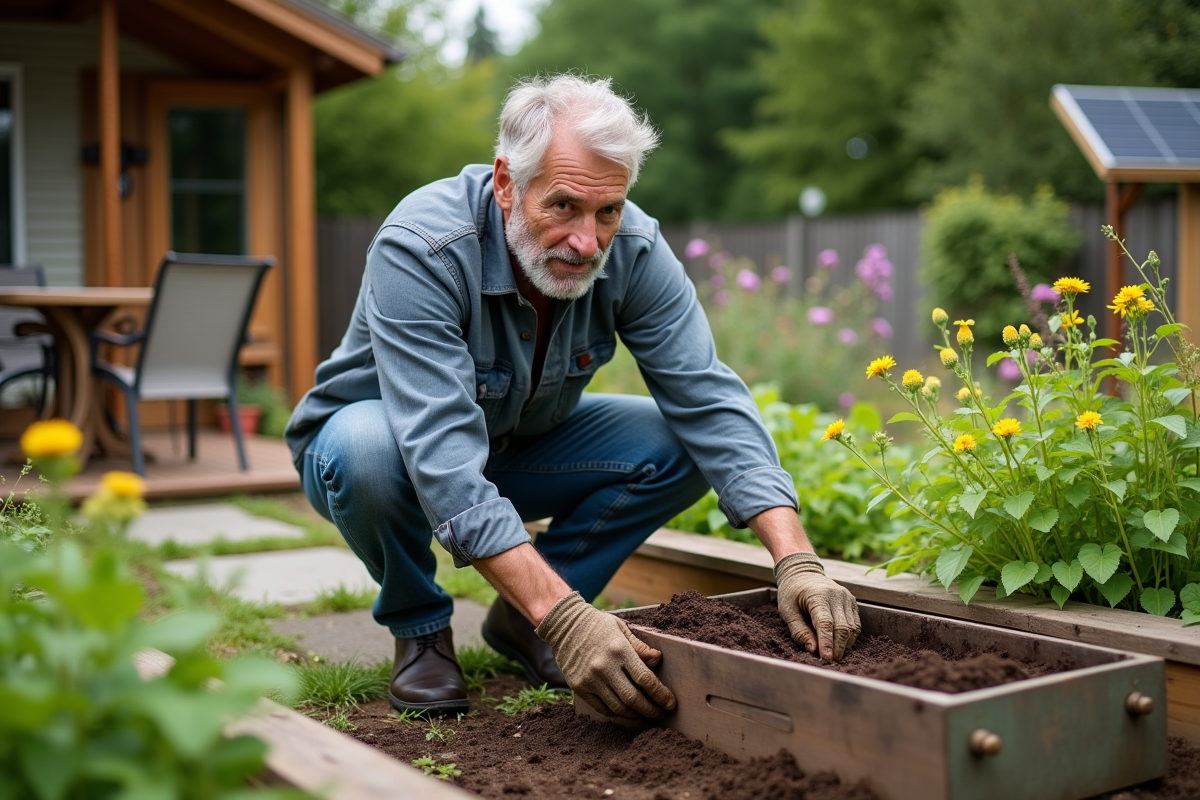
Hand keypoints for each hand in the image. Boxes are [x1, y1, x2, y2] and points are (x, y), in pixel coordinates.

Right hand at [535, 592, 676, 718]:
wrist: (564, 624)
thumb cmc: (596, 624)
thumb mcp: (621, 628)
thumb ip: (640, 646)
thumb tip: (657, 660)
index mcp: (619, 650)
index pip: (645, 679)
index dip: (660, 694)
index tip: (670, 703)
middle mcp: (604, 667)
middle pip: (634, 698)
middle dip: (652, 710)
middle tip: (662, 714)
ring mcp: (590, 679)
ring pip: (618, 707)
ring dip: (636, 715)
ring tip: (646, 715)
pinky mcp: (579, 687)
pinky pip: (602, 708)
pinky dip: (617, 713)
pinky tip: (626, 711)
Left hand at [775, 551, 860, 659]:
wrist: (802, 572)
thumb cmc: (792, 592)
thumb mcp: (787, 611)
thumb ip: (799, 631)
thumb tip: (813, 650)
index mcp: (818, 595)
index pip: (826, 623)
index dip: (827, 643)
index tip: (826, 658)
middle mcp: (836, 595)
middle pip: (843, 627)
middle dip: (837, 648)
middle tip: (829, 662)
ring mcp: (846, 598)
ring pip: (852, 628)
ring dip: (844, 645)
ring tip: (833, 655)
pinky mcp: (852, 602)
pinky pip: (855, 624)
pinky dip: (849, 637)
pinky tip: (839, 645)